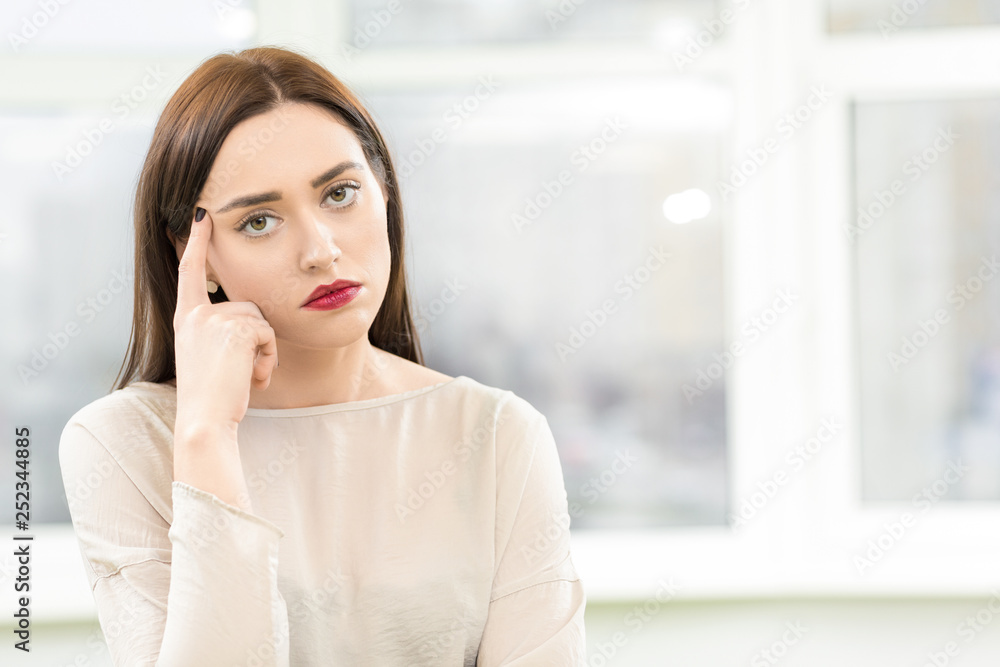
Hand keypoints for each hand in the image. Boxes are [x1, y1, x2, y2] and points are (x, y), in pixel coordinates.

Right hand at [172, 207, 277, 431]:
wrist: (205, 421)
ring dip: (264, 352)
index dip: (198, 242)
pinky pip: (269, 333)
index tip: (202, 214)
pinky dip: (268, 358)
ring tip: (244, 377)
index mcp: (187, 319)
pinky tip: (251, 378)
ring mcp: (213, 318)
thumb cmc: (215, 397)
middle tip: (241, 373)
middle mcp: (196, 313)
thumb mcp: (214, 358)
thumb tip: (253, 324)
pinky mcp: (234, 327)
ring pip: (262, 320)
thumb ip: (226, 333)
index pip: (192, 272)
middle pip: (249, 306)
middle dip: (259, 339)